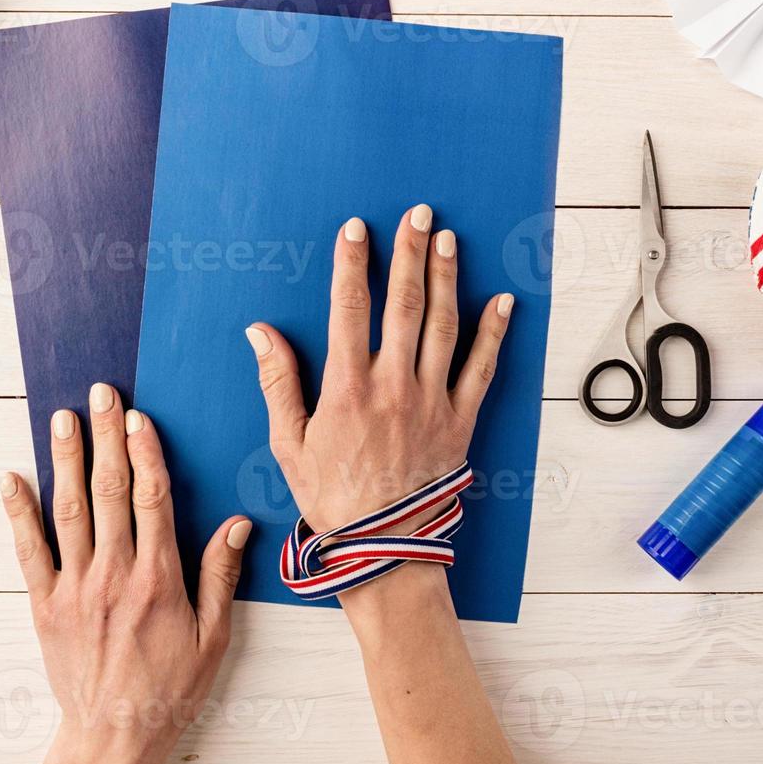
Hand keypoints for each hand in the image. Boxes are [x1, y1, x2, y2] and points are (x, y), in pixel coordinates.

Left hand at [2, 383, 252, 763]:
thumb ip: (221, 576)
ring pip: (69, 510)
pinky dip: (18, 512)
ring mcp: (76, 588)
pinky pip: (29, 550)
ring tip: (63, 418)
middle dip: (106, 437)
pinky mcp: (46, 605)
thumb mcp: (215, 637)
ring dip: (66, 459)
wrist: (116, 736)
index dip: (145, 452)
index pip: (152, 498)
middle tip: (101, 395)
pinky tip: (11, 479)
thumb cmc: (170, 689)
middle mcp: (115, 575)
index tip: (139, 417)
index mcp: (159, 579)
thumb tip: (237, 525)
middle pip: (110, 491)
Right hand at [245, 206, 520, 763]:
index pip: (349, 309)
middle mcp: (393, 385)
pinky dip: (494, 333)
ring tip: (448, 240)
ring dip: (447, 279)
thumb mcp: (287, 443)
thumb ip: (277, 381)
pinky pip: (482, 369)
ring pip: (443, 326)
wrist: (382, 548)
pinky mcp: (461, 421)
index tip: (356, 229)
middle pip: (403, 305)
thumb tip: (259, 331)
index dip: (352, 264)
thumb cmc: (330, 497)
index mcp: (347, 387)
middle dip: (408, 254)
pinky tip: (503, 302)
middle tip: (417, 215)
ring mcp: (432, 401)